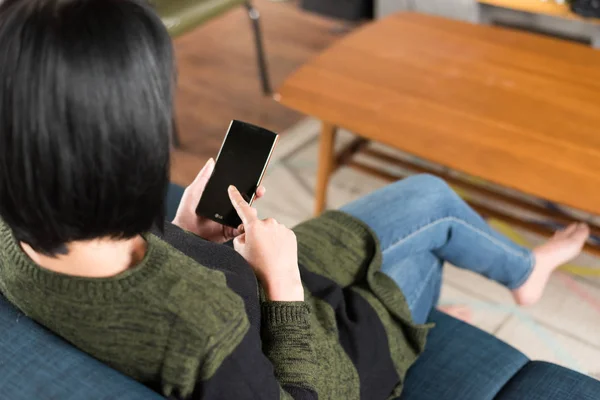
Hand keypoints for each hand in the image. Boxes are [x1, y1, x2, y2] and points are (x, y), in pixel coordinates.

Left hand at [172, 158, 265, 242]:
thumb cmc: (186, 211)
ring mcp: (231, 219)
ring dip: (252, 210)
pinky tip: (246, 221)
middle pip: (247, 200)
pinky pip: (242, 228)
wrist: (184, 231)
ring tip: (251, 207)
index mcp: (223, 197)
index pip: (239, 189)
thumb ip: (204, 177)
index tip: (255, 178)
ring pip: (247, 214)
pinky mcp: (231, 231)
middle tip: (259, 190)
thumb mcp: (194, 190)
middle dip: (256, 194)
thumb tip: (211, 161)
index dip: (248, 183)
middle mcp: (229, 208)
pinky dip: (246, 226)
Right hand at [228, 185, 302, 301]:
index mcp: (254, 226)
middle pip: (257, 225)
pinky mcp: (290, 234)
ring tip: (268, 255)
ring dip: (268, 239)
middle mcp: (269, 223)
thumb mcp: (240, 251)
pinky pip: (280, 235)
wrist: (280, 279)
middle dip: (255, 234)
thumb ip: (240, 236)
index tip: (232, 188)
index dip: (235, 197)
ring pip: (270, 231)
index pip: (242, 208)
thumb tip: (247, 231)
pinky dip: (278, 242)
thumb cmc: (257, 266)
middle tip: (256, 251)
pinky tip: (277, 254)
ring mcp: (281, 228)